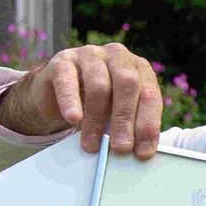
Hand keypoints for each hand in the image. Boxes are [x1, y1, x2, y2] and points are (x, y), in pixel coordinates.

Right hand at [0, 43, 161, 157]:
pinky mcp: (63, 61)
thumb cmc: (95, 105)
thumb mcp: (117, 113)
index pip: (150, 94)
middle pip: (128, 84)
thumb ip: (131, 125)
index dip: (148, 123)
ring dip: (97, 119)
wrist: (55, 94)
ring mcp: (90, 55)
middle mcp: (118, 56)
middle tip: (120, 148)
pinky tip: (73, 119)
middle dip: (125, 119)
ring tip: (92, 145)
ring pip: (99, 85)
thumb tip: (140, 151)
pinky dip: (71, 102)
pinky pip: (67, 80)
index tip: (143, 151)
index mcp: (139, 67)